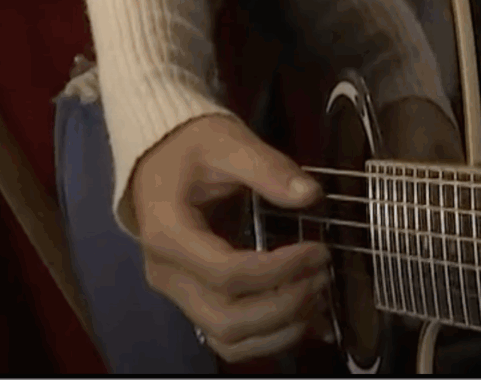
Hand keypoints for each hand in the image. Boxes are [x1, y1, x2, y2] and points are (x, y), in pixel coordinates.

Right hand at [129, 113, 332, 363]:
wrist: (158, 156)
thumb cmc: (190, 146)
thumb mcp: (228, 142)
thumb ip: (268, 168)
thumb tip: (311, 195)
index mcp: (168, 234)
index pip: (227, 273)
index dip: (280, 269)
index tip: (317, 250)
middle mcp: (167, 274)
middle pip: (227, 319)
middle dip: (284, 306)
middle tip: (322, 275)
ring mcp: (177, 293)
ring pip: (227, 339)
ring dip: (279, 329)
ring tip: (317, 296)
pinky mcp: (193, 299)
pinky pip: (228, 337)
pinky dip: (268, 336)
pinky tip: (303, 316)